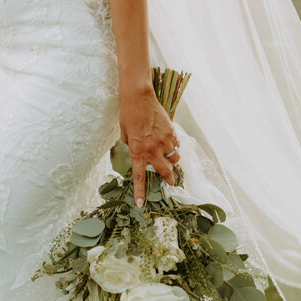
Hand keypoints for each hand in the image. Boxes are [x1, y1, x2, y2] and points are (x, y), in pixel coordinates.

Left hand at [119, 85, 180, 205]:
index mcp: (137, 152)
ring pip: (174, 158)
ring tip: (170, 157)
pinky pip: (176, 144)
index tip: (141, 204)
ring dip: (173, 160)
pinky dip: (174, 145)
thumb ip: (131, 144)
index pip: (139, 177)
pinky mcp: (171, 132)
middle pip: (165, 171)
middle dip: (170, 179)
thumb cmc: (128, 114)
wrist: (138, 97)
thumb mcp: (125, 133)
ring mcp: (164, 141)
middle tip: (172, 183)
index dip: (140, 192)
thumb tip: (138, 148)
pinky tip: (170, 141)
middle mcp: (152, 150)